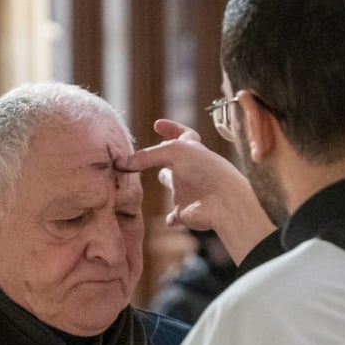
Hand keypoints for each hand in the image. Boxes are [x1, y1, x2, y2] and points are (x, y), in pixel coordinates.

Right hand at [116, 119, 274, 263]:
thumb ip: (147, 156)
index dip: (172, 128)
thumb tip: (122, 164)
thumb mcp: (174, 152)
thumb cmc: (204, 170)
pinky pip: (175, 216)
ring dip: (168, 182)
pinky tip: (169, 220)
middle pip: (174, 161)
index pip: (182, 135)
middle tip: (147, 157)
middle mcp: (190, 170)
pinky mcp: (184, 212)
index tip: (158, 124)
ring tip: (157, 179)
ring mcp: (188, 191)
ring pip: (174, 186)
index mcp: (192, 151)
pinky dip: (171, 218)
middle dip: (163, 158)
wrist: (222, 202)